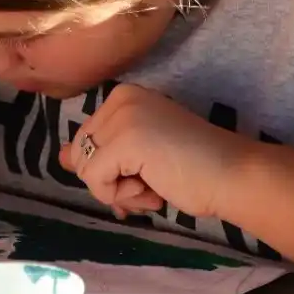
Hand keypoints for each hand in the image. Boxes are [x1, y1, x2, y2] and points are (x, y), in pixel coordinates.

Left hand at [59, 84, 248, 219]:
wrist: (233, 174)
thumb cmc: (192, 168)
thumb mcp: (136, 158)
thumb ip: (100, 154)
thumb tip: (60, 157)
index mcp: (123, 97)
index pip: (85, 142)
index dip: (108, 171)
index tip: (144, 175)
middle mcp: (120, 98)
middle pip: (80, 155)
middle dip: (110, 182)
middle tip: (148, 184)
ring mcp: (123, 116)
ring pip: (86, 170)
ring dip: (119, 192)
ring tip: (154, 186)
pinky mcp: (127, 139)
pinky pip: (96, 180)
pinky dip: (122, 196)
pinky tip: (154, 190)